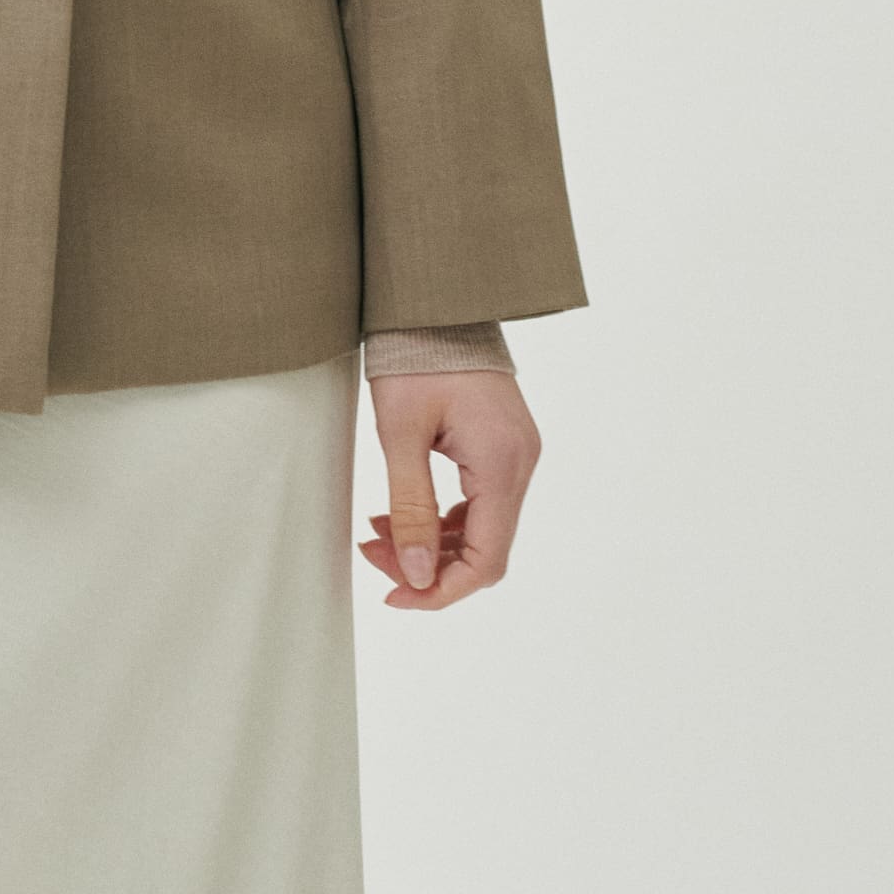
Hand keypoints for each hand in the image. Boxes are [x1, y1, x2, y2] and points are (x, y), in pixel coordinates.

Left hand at [359, 367, 539, 608]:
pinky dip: (443, 517)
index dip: (442, 590)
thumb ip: (411, 507)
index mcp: (503, 464)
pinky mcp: (501, 443)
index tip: (396, 595)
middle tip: (374, 556)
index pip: (486, 559)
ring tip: (377, 535)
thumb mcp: (400, 433)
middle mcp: (520, 463)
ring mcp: (515, 452)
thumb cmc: (414, 354)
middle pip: (485, 548)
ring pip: (481, 527)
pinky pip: (479, 500)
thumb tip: (418, 575)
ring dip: (432, 542)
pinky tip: (399, 514)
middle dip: (429, 565)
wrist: (432, 298)